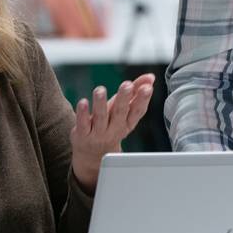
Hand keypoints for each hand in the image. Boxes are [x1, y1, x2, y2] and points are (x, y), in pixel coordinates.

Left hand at [70, 73, 154, 193]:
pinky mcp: (82, 134)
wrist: (92, 156)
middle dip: (124, 98)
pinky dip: (83, 113)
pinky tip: (83, 102)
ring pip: (100, 117)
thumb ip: (136, 92)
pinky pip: (83, 123)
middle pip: (120, 112)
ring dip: (101, 103)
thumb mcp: (124, 111)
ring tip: (100, 90)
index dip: (143, 99)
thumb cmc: (110, 126)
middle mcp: (114, 129)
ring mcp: (98, 133)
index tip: (147, 87)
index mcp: (127, 123)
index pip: (137, 111)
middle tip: (127, 85)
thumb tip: (150, 77)